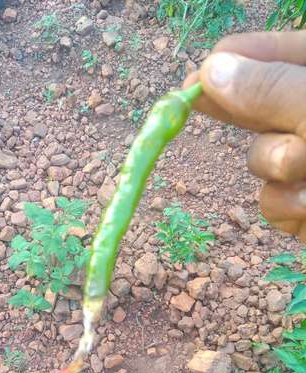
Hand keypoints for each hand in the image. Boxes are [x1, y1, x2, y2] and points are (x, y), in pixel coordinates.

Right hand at [183, 30, 305, 240]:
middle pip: (265, 103)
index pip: (283, 53)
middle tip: (189, 99)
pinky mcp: (303, 205)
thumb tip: (212, 70)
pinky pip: (272, 202)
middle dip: (243, 111)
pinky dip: (284, 208)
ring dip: (277, 169)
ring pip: (262, 160)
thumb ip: (272, 90)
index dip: (241, 58)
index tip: (197, 76)